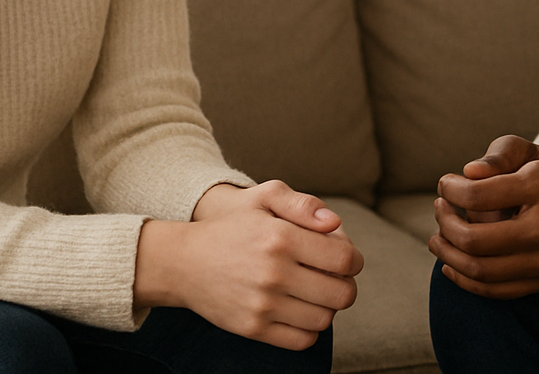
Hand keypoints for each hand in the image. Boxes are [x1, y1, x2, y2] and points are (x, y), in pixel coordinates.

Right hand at [135, 180, 363, 349]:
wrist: (184, 262)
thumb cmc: (231, 226)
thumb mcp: (264, 198)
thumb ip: (303, 205)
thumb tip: (334, 223)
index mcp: (281, 237)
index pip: (344, 259)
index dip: (355, 261)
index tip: (348, 260)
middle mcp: (274, 273)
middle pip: (341, 294)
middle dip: (347, 286)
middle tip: (337, 280)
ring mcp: (263, 304)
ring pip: (324, 319)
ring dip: (329, 308)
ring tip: (317, 295)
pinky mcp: (253, 328)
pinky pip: (302, 340)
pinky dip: (310, 330)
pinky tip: (302, 312)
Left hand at [429, 135, 538, 298]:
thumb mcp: (537, 154)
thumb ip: (502, 153)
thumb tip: (468, 173)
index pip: (478, 195)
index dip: (450, 190)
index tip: (446, 183)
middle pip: (473, 239)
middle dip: (444, 222)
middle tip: (439, 207)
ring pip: (478, 270)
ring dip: (447, 253)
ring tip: (437, 236)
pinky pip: (492, 290)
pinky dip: (463, 280)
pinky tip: (450, 263)